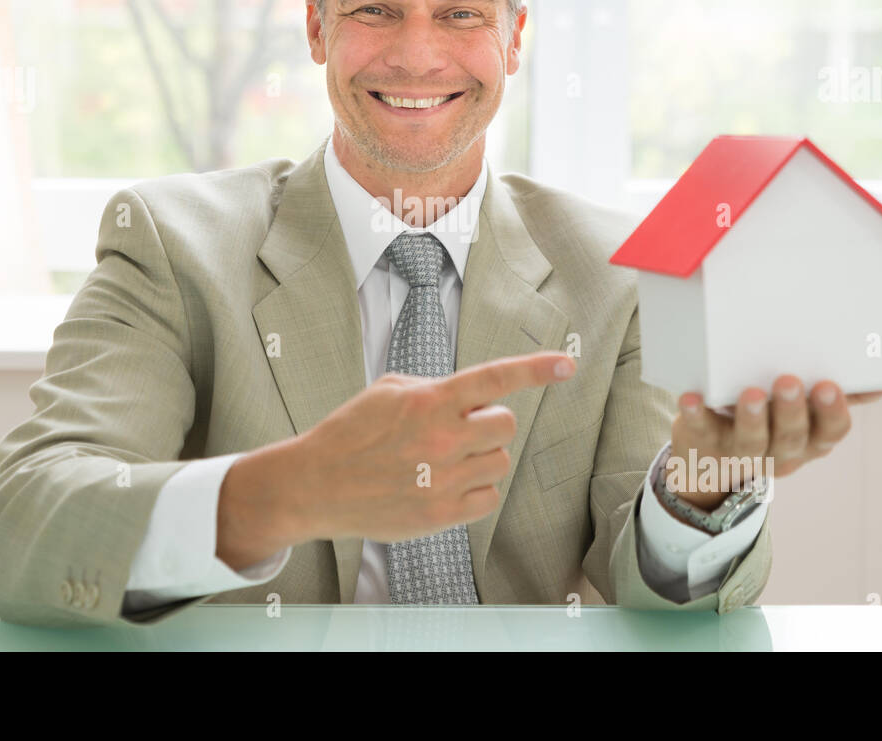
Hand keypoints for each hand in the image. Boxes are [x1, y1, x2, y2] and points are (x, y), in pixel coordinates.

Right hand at [292, 350, 576, 542]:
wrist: (316, 485)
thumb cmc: (350, 434)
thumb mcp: (388, 391)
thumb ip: (434, 389)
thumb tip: (469, 397)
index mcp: (430, 401)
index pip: (496, 378)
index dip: (536, 369)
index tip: (565, 366)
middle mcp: (442, 438)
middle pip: (505, 425)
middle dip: (489, 423)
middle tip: (460, 429)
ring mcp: (444, 479)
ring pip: (500, 462)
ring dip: (481, 457)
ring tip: (444, 459)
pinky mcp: (441, 515)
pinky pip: (488, 498)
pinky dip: (475, 491)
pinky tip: (446, 484)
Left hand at [666, 375, 881, 512]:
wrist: (711, 458)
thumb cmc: (769, 419)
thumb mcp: (805, 412)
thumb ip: (838, 394)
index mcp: (811, 440)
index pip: (831, 432)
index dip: (832, 412)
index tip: (829, 385)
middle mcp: (781, 453)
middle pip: (792, 438)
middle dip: (792, 411)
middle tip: (790, 381)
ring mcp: (743, 453)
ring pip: (751, 442)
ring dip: (752, 418)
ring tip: (750, 392)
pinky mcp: (707, 446)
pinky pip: (702, 433)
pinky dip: (695, 416)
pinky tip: (690, 398)